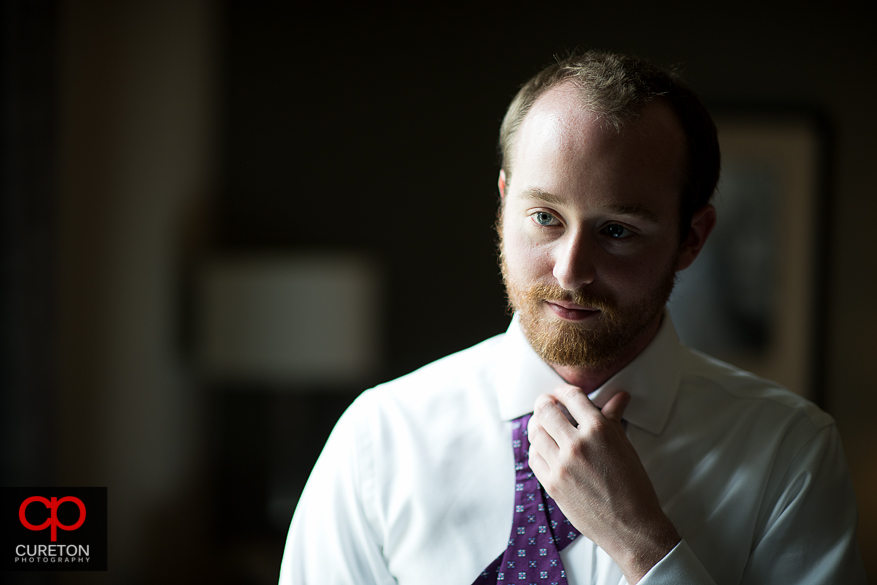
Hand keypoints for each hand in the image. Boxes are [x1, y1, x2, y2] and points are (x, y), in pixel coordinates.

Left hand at [527, 386, 679, 583]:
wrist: (632, 527)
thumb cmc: (633, 486)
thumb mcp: (625, 447)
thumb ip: (614, 418)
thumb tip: (619, 396)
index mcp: (599, 430)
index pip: (571, 396)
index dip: (562, 391)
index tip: (560, 393)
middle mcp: (577, 444)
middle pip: (545, 410)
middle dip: (544, 403)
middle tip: (546, 404)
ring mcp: (561, 465)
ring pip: (535, 433)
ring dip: (537, 425)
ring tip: (542, 425)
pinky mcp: (551, 484)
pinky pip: (533, 457)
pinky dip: (535, 449)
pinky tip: (543, 449)